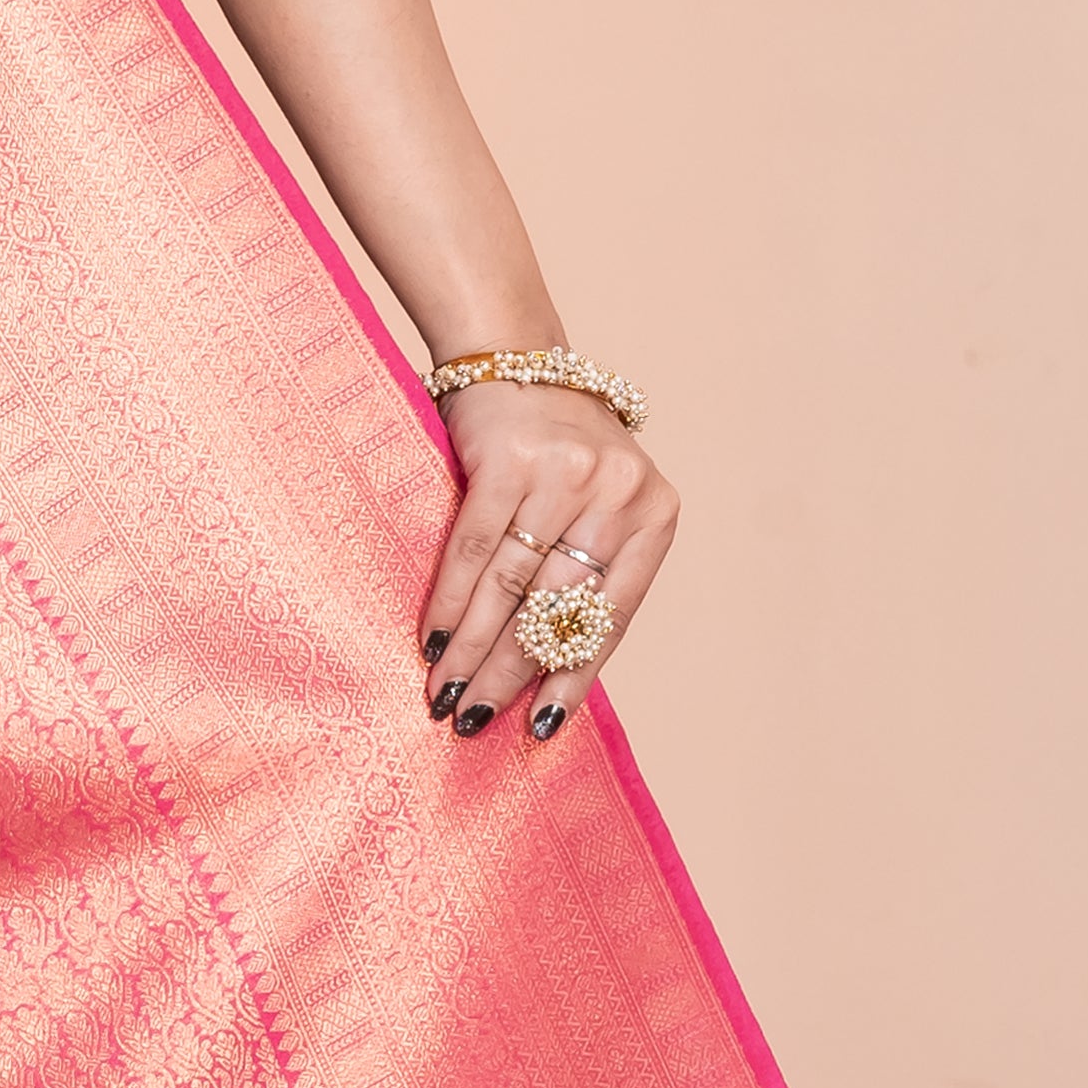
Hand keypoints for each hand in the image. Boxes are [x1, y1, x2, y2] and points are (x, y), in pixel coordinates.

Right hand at [419, 382, 676, 746]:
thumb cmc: (554, 453)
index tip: (540, 728)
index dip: (571, 676)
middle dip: (510, 671)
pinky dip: (450, 600)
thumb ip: (586, 572)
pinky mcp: (508, 461)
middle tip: (472, 718)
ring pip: (512, 584)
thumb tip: (546, 674)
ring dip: (473, 647)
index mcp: (654, 515)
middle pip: (555, 606)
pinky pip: (474, 547)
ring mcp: (564, 474)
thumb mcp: (594, 507)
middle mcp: (619, 493)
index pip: (611, 617)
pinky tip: (433, 639)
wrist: (515, 359)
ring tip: (444, 692)